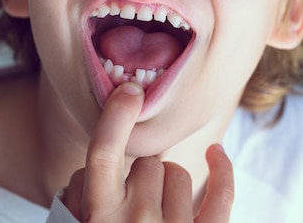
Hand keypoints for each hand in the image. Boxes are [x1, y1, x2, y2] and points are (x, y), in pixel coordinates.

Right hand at [62, 82, 233, 221]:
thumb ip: (79, 200)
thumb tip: (96, 168)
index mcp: (99, 218)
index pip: (103, 153)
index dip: (115, 117)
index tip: (128, 92)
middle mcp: (138, 222)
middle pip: (145, 163)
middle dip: (137, 178)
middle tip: (128, 209)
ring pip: (178, 174)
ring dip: (166, 188)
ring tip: (153, 221)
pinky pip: (222, 192)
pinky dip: (222, 170)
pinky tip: (217, 154)